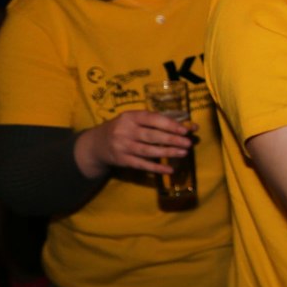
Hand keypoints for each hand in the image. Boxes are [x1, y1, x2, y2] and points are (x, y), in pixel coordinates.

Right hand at [76, 110, 194, 176]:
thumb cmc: (124, 128)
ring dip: (167, 152)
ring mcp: (122, 146)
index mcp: (130, 117)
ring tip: (183, 153)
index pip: (152, 119)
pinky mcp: (122, 160)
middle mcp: (125, 131)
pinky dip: (157, 168)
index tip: (185, 130)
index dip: (169, 124)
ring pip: (148, 151)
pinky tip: (170, 169)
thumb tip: (188, 126)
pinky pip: (142, 165)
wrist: (97, 144)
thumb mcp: (134, 120)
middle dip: (171, 140)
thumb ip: (157, 122)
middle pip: (151, 136)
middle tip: (188, 143)